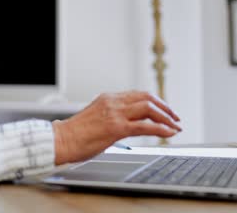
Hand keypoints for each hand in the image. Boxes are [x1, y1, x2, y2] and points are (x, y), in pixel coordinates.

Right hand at [52, 91, 180, 164]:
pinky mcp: (116, 128)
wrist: (61, 140)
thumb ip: (111, 116)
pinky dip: (161, 129)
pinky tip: (169, 133)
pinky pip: (145, 126)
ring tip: (175, 126)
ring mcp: (115, 114)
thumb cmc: (74, 134)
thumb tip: (125, 125)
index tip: (164, 110)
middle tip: (174, 117)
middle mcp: (113, 102)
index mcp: (107, 98)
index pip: (137, 94)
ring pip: (149, 109)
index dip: (154, 101)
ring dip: (166, 117)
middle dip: (165, 107)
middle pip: (147, 98)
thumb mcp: (96, 118)